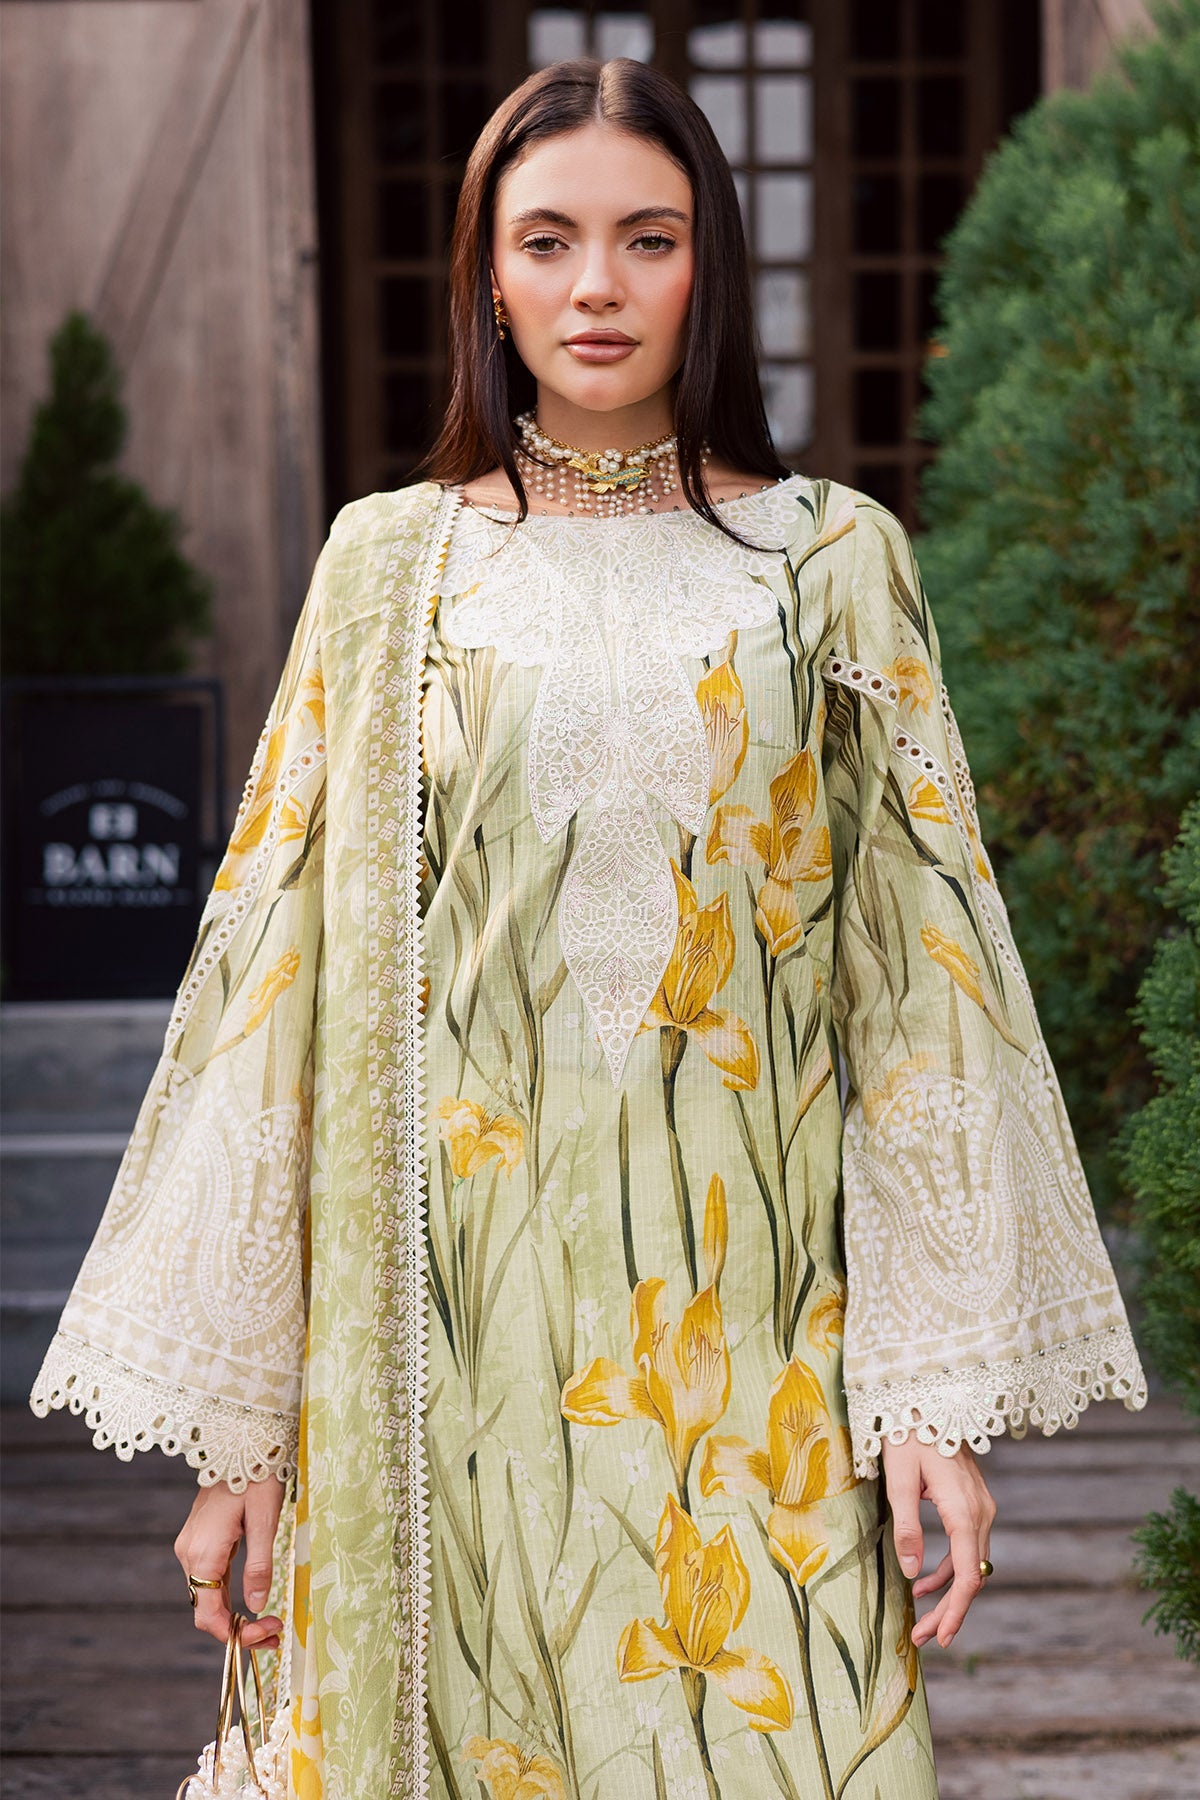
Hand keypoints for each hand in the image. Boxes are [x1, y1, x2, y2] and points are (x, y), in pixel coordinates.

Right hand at [174, 1477, 286, 1649]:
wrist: (240, 1442)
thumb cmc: (256, 1476)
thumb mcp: (265, 1521)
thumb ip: (259, 1565)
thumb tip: (258, 1604)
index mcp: (203, 1552)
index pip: (209, 1614)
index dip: (236, 1635)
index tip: (267, 1636)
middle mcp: (189, 1552)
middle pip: (207, 1608)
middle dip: (239, 1629)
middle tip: (276, 1634)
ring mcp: (191, 1546)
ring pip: (207, 1595)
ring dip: (235, 1614)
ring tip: (270, 1623)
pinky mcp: (199, 1539)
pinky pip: (210, 1577)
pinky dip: (229, 1595)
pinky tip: (252, 1598)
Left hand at [881, 1433, 995, 1649]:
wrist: (927, 1400)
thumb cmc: (909, 1435)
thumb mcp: (900, 1480)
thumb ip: (906, 1527)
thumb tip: (912, 1574)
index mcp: (964, 1511)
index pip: (969, 1575)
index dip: (956, 1611)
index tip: (941, 1637)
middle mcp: (981, 1513)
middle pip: (972, 1575)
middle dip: (948, 1611)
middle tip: (923, 1639)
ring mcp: (980, 1508)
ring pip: (970, 1563)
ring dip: (948, 1594)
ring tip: (921, 1619)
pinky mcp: (972, 1504)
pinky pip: (965, 1546)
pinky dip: (947, 1569)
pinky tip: (923, 1582)